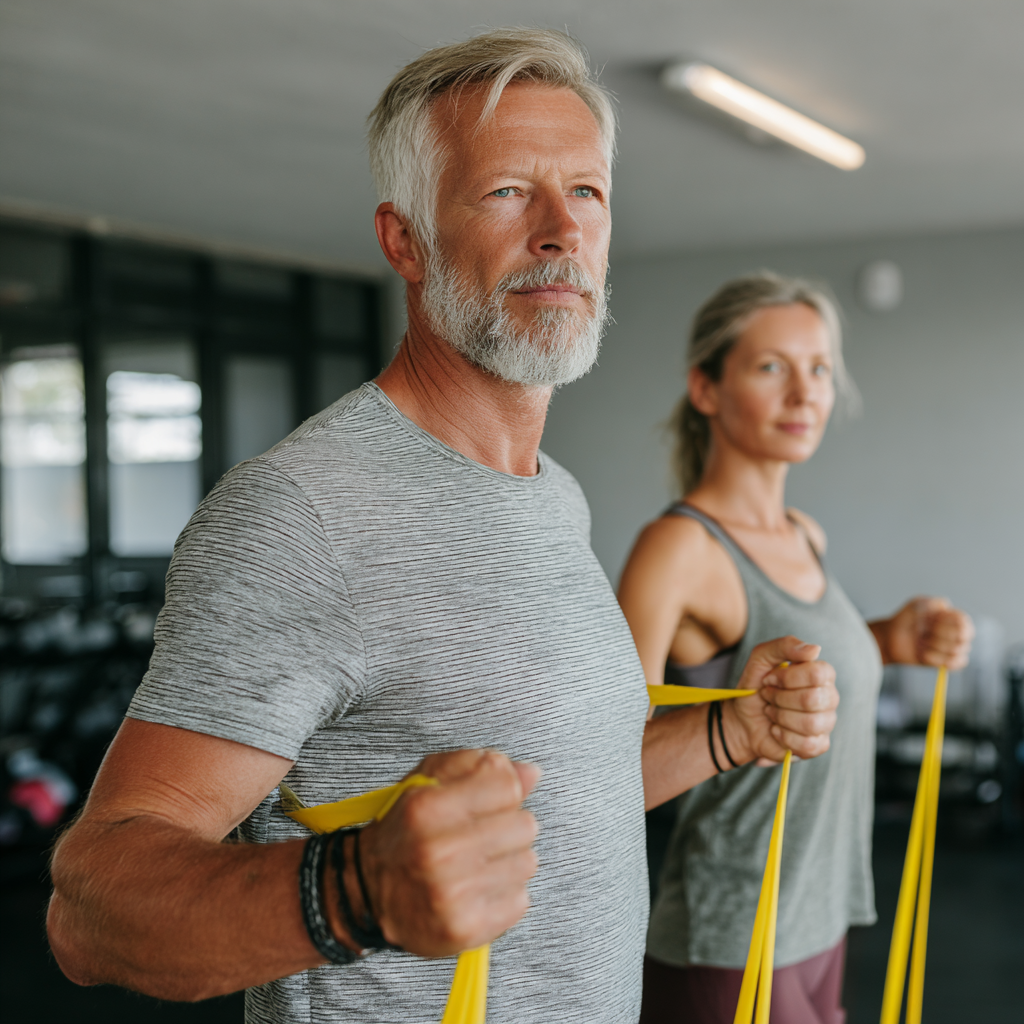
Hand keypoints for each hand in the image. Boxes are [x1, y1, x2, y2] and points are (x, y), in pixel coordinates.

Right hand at [347, 749, 539, 956]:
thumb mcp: (427, 781)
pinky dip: (505, 894)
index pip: (507, 786)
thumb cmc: (405, 832)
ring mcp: (452, 894)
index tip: (488, 800)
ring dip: (509, 861)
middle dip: (509, 826)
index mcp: (426, 808)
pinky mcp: (466, 929)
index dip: (503, 789)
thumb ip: (477, 766)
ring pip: (527, 862)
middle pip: (525, 825)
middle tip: (482, 834)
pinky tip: (479, 889)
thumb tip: (530, 772)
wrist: (369, 892)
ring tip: (479, 863)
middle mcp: (438, 852)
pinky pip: (521, 900)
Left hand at [724, 636, 838, 764]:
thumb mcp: (761, 657)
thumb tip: (815, 649)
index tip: (768, 679)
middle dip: (779, 698)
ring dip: (780, 717)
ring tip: (771, 712)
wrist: (742, 717)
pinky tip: (776, 729)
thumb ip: (786, 646)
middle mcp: (829, 696)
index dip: (787, 678)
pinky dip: (784, 736)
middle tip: (768, 696)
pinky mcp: (819, 744)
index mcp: (821, 673)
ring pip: (810, 723)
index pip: (817, 673)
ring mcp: (826, 721)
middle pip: (812, 699)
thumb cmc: (756, 685)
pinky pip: (808, 744)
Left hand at [875, 597, 973, 669]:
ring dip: (938, 648)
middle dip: (942, 637)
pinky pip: (958, 663)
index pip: (964, 622)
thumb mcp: (913, 606)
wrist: (890, 638)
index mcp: (949, 617)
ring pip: (959, 651)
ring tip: (921, 643)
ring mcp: (950, 647)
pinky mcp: (945, 660)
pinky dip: (942, 661)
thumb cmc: (903, 619)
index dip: (950, 624)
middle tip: (923, 634)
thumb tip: (945, 605)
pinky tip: (924, 655)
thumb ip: (928, 603)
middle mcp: (953, 632)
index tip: (933, 622)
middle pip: (964, 638)